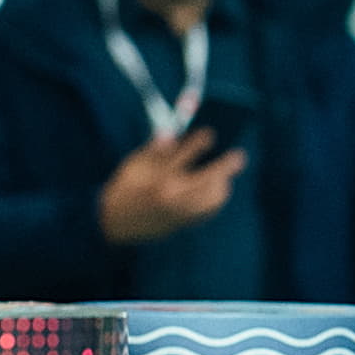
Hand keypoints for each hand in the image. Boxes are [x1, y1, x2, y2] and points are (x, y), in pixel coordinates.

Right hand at [98, 129, 245, 244]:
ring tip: (226, 175)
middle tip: (239, 156)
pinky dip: (216, 198)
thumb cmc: (126, 187)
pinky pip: (208, 210)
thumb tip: (173, 132)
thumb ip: (155, 148)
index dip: (200, 142)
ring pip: (213, 197)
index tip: (211, 133)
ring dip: (223, 183)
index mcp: (157, 176)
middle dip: (226, 165)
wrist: (115, 222)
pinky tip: (217, 189)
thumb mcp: (134, 164)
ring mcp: (179, 210)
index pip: (184, 155)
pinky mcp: (183, 221)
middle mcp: (171, 194)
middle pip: (208, 178)